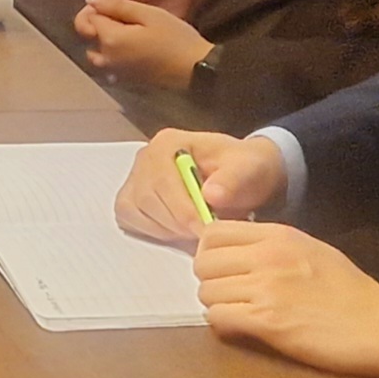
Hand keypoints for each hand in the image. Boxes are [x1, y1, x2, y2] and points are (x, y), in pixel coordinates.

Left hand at [74, 0, 215, 86]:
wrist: (195, 69)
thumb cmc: (174, 37)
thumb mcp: (148, 14)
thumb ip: (117, 6)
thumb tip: (90, 1)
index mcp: (110, 39)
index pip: (92, 18)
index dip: (107, 9)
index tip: (127, 8)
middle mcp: (106, 59)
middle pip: (93, 37)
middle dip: (104, 26)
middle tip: (131, 21)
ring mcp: (115, 72)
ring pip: (98, 53)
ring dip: (107, 42)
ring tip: (132, 34)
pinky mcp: (125, 80)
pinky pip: (109, 65)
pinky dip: (115, 55)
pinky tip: (136, 49)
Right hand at [114, 129, 287, 247]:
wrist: (242, 175)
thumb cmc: (244, 169)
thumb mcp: (248, 169)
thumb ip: (232, 180)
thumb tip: (210, 195)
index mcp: (168, 142)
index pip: (164, 180)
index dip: (183, 209)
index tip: (206, 228)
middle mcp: (145, 156)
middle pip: (147, 198)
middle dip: (176, 223)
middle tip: (204, 235)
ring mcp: (135, 177)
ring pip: (134, 211)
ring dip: (166, 229)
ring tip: (194, 230)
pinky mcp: (132, 197)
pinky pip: (130, 218)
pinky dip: (152, 230)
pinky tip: (177, 230)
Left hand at [192, 223, 378, 377]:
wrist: (378, 324)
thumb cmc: (349, 289)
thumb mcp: (309, 249)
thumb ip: (270, 245)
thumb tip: (236, 251)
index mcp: (277, 235)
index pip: (213, 232)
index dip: (209, 251)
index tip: (221, 267)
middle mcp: (266, 257)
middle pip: (203, 263)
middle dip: (209, 280)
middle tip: (227, 293)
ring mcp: (265, 289)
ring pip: (207, 292)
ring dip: (216, 304)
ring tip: (237, 312)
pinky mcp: (267, 322)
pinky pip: (219, 318)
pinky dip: (223, 325)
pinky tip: (240, 327)